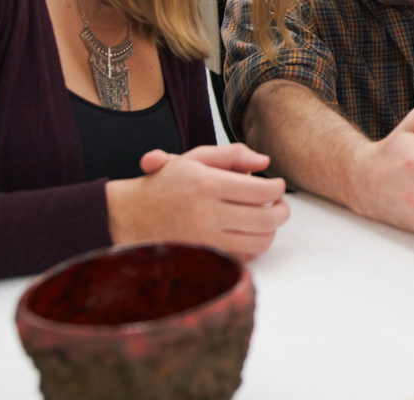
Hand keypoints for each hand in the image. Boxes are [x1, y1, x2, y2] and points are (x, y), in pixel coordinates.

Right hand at [106, 143, 289, 260]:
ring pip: (260, 242)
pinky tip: (247, 233)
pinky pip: (244, 258)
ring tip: (267, 218)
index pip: (262, 191)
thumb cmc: (167, 183)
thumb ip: (232, 155)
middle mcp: (208, 215)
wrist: (131, 215)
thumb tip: (264, 162)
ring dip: (271, 230)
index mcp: (208, 185)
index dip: (278, 188)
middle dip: (282, 210)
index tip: (277, 185)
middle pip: (267, 219)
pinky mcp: (205, 257)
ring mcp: (206, 240)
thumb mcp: (194, 158)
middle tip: (280, 204)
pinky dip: (252, 246)